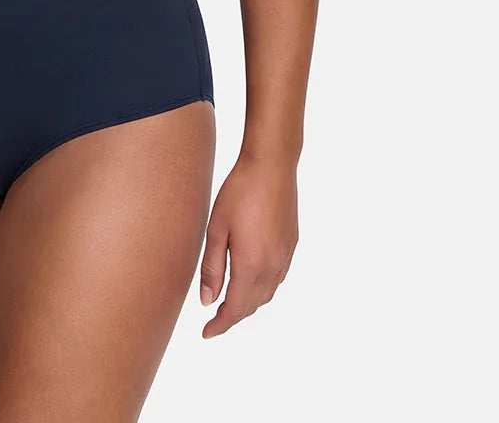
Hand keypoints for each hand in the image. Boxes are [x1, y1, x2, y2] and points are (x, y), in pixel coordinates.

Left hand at [198, 153, 298, 337]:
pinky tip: (251, 278)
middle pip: (252, 305)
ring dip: (249, 302)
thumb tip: (207, 301)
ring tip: (229, 300)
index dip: (220, 325)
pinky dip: (262, 287)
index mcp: (251, 265)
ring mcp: (285, 257)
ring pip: (267, 294)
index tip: (207, 333)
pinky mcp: (292, 245)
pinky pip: (277, 278)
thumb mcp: (216, 228)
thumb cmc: (239, 192)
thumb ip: (212, 268)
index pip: (235, 309)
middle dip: (233, 315)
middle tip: (214, 318)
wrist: (271, 166)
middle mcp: (272, 267)